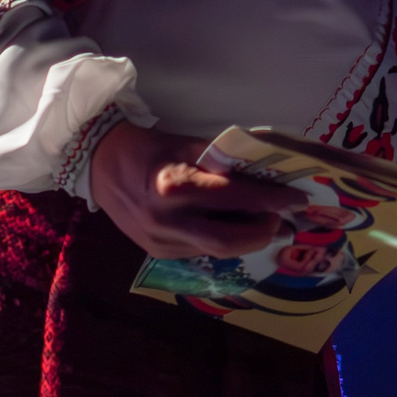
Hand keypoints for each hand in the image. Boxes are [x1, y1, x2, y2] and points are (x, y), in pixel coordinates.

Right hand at [87, 122, 305, 258]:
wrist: (100, 164)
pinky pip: (199, 252)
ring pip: (216, 252)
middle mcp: (166, 219)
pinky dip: (220, 242)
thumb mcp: (188, 144)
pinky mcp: (156, 252)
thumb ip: (224, 161)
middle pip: (229, 241)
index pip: (235, 197)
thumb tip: (266, 173)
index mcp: (174, 185)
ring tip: (261, 225)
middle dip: (262, 232)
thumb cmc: (150, 148)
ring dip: (245, 240)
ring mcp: (160, 241)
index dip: (271, 200)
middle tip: (279, 219)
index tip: (297, 200)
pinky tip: (229, 229)